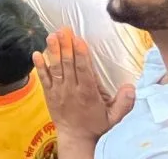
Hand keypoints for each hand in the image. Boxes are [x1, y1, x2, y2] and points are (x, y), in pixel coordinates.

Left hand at [33, 28, 135, 142]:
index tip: (78, 39)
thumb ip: (124, 103)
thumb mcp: (115, 117)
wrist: (75, 137)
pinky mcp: (48, 93)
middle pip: (68, 65)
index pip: (83, 70)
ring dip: (53, 51)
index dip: (80, 54)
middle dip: (66, 46)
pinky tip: (36, 53)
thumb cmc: (96, 125)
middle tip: (64, 30)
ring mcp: (58, 91)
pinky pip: (43, 78)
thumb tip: (131, 87)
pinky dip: (39, 66)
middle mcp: (71, 90)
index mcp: (88, 93)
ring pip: (55, 68)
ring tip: (51, 36)